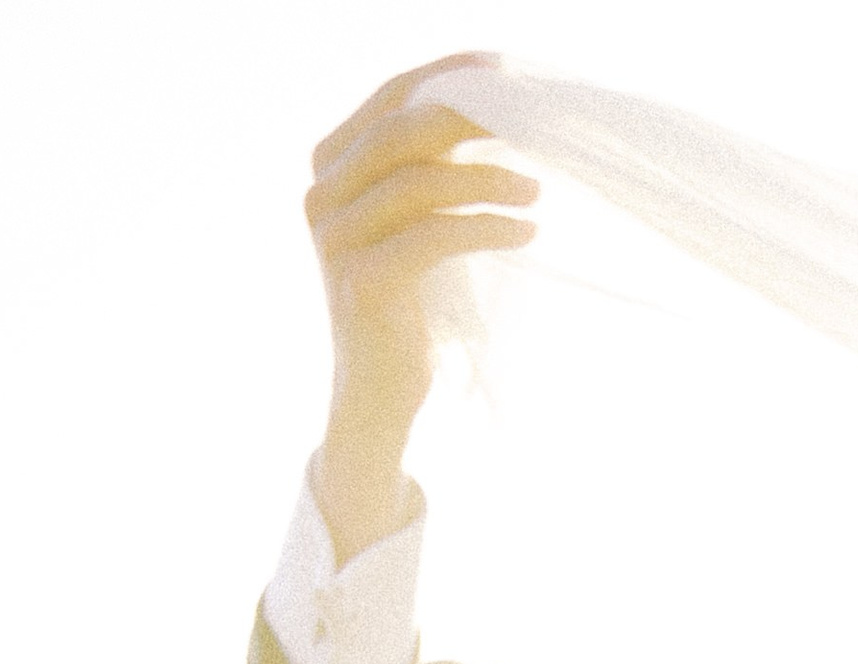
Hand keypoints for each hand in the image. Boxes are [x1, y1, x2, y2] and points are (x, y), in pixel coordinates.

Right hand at [305, 56, 535, 558]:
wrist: (378, 398)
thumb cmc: (411, 310)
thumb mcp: (418, 228)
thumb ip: (431, 172)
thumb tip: (497, 120)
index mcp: (329, 168)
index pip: (389, 98)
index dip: (445, 76)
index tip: (504, 71)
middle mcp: (321, 195)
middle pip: (402, 129)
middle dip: (471, 119)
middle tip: (530, 127)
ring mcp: (335, 237)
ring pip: (418, 180)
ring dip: (488, 180)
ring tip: (536, 193)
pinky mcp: (362, 280)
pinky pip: (433, 234)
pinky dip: (486, 226)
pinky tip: (526, 232)